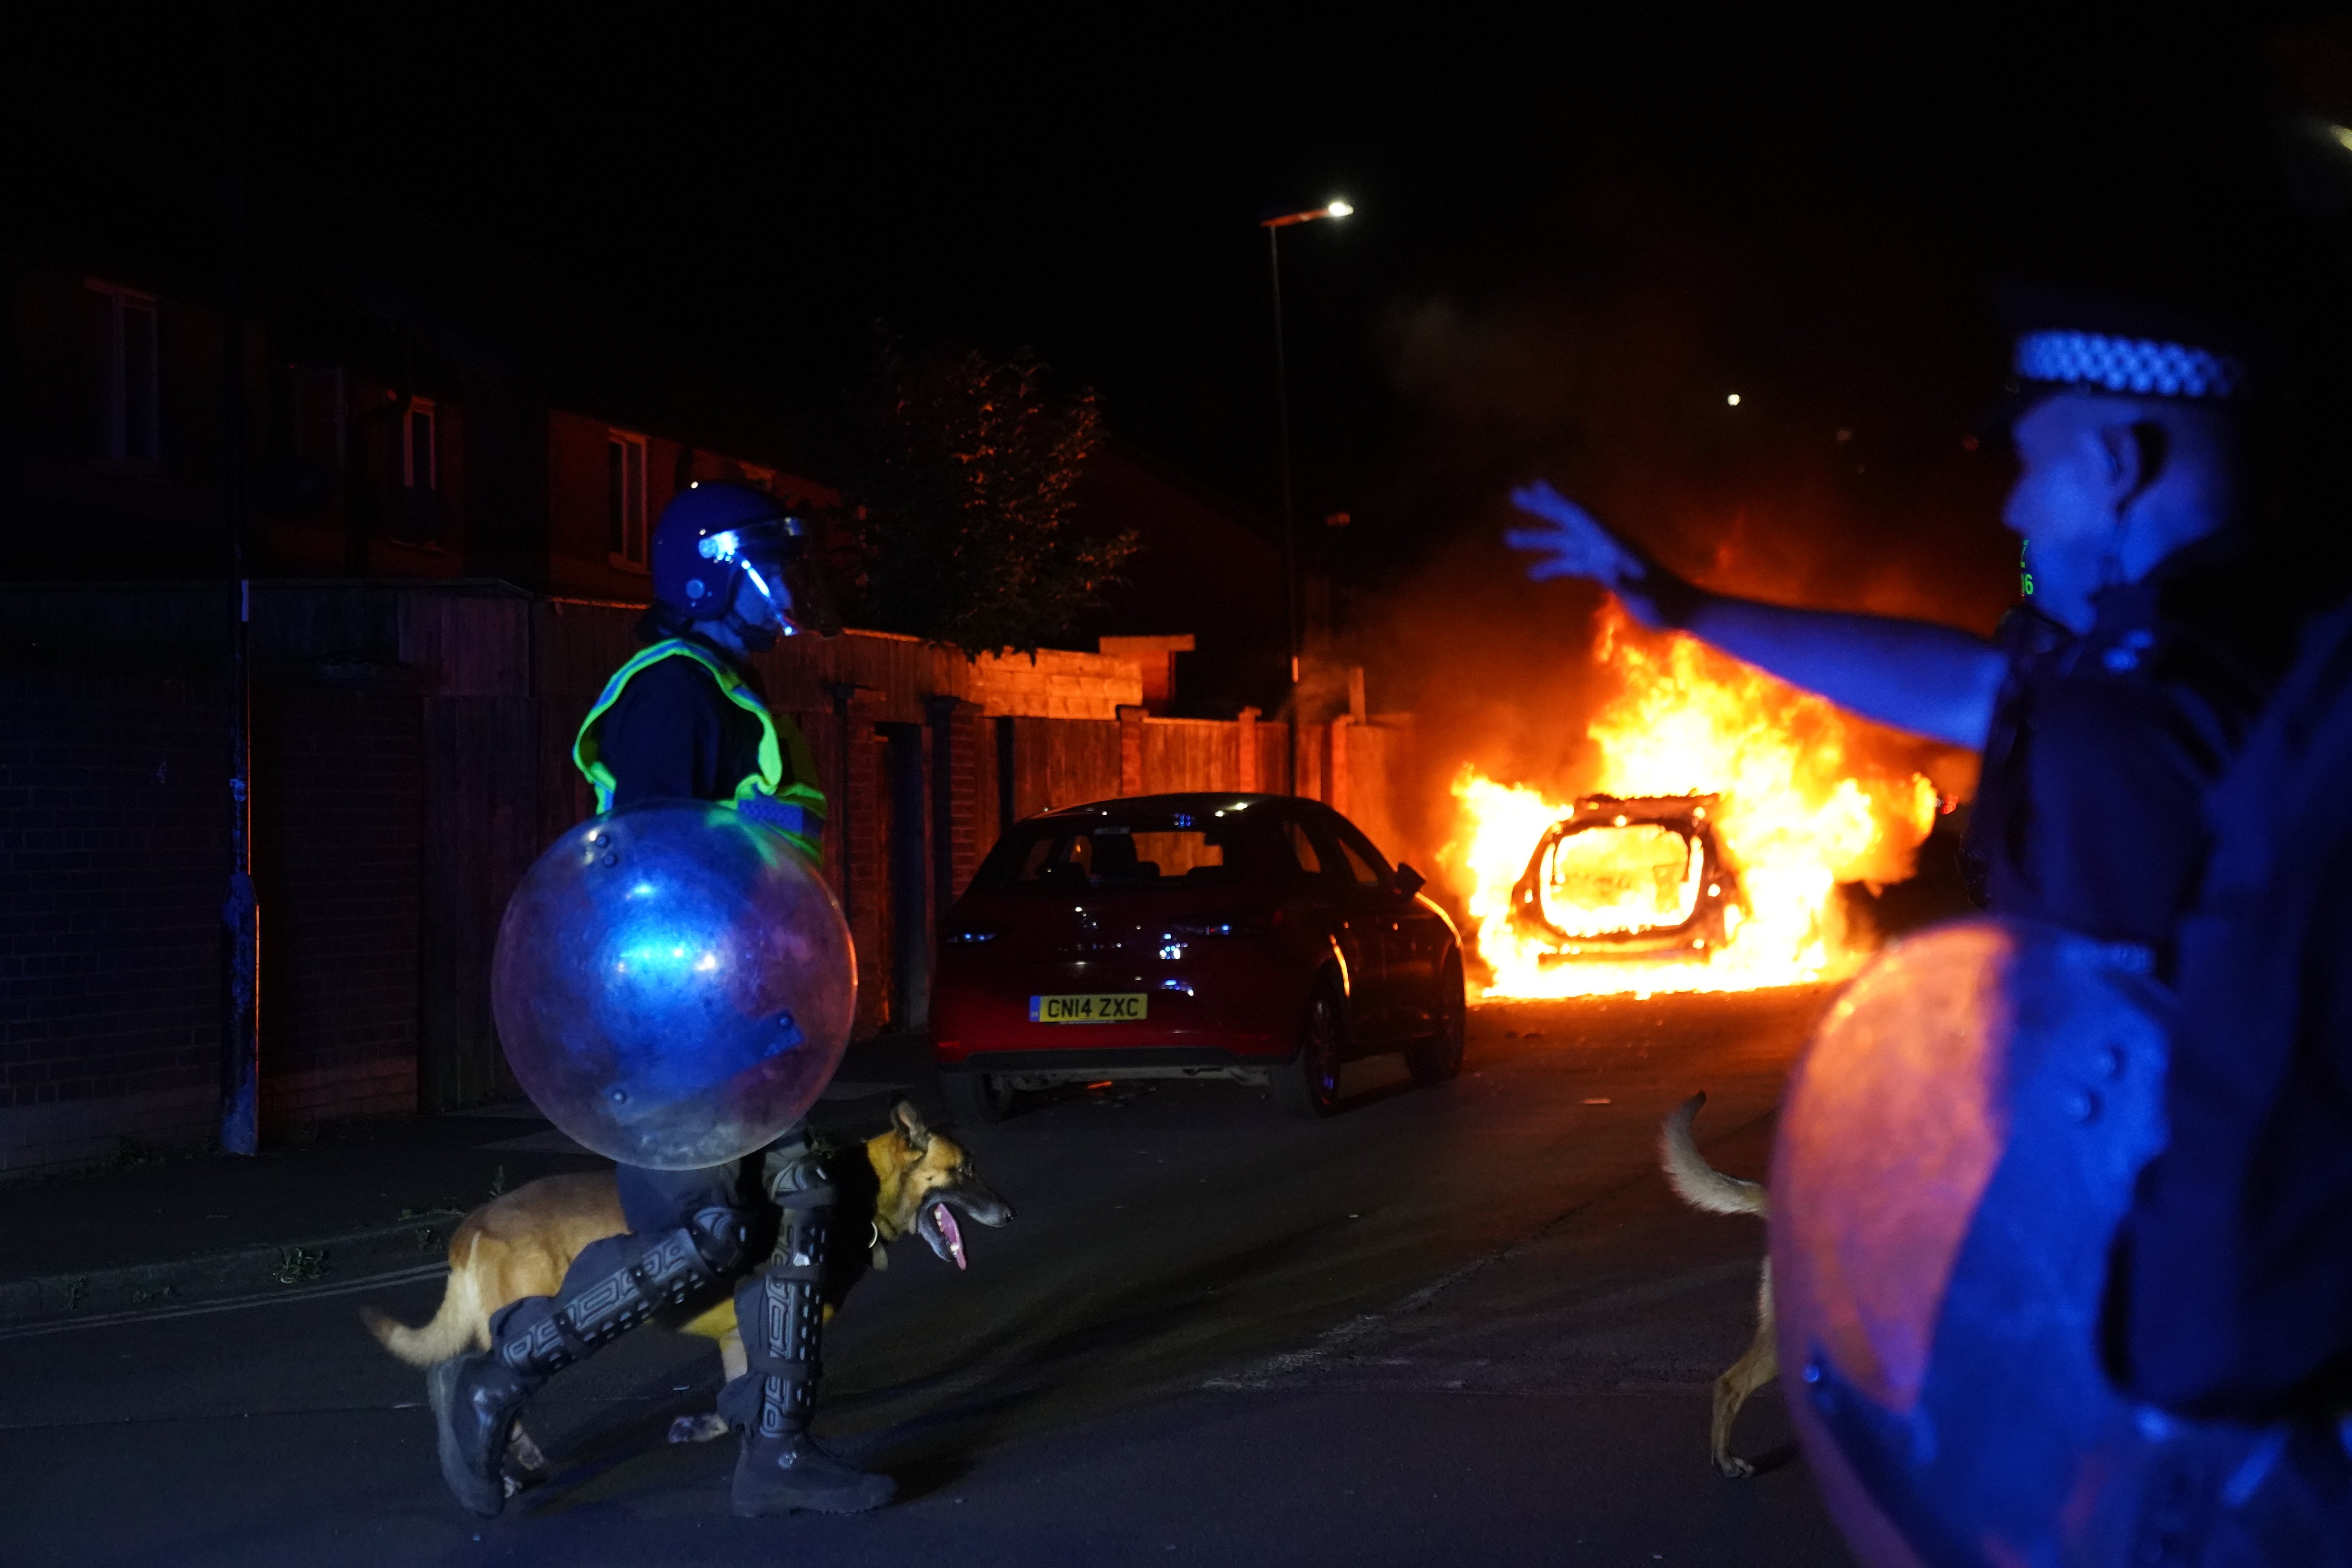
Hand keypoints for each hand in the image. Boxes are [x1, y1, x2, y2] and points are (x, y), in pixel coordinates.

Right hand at [1503, 481, 1693, 629]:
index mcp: (1614, 543)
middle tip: (1515, 494)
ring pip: (1565, 541)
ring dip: (1539, 538)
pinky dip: (1552, 566)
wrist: (1683, 609)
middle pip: (1569, 520)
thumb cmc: (1666, 603)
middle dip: (1542, 507)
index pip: (1581, 516)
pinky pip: (1572, 563)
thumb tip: (1608, 569)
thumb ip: (1626, 583)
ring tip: (1508, 537)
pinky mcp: (1603, 572)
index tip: (1535, 487)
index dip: (1558, 501)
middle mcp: (1606, 544)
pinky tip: (1531, 574)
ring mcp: (1603, 556)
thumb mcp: (1645, 595)